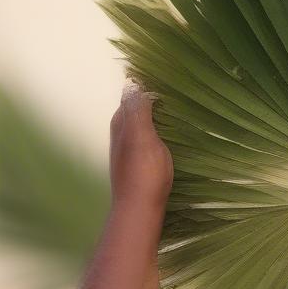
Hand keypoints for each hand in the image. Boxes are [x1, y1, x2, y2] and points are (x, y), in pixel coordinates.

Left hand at [110, 82, 172, 214]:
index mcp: (121, 124)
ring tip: (166, 110)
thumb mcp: (141, 135)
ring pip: (136, 126)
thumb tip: (133, 84)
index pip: (129, 97)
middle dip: (144, 100)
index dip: (142, 87)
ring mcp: (127, 153)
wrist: (139, 209)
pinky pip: (143, 141)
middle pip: (131, 111)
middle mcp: (120, 136)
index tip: (161, 79)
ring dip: (148, 117)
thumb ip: (138, 111)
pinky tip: (161, 137)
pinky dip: (151, 133)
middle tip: (165, 91)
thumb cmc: (144, 172)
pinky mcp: (136, 167)